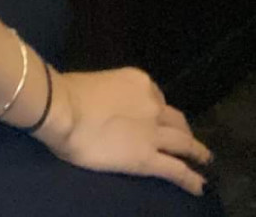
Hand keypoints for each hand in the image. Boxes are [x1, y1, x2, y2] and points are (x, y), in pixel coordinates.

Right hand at [38, 67, 211, 196]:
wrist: (62, 107)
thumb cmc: (68, 92)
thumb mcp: (95, 83)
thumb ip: (109, 94)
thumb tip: (101, 105)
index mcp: (137, 81)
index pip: (156, 97)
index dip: (157, 109)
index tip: (155, 117)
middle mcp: (152, 104)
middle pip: (176, 119)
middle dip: (183, 130)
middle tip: (186, 140)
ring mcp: (153, 132)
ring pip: (184, 144)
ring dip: (197, 152)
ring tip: (204, 160)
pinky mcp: (148, 158)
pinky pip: (177, 170)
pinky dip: (191, 179)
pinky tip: (199, 186)